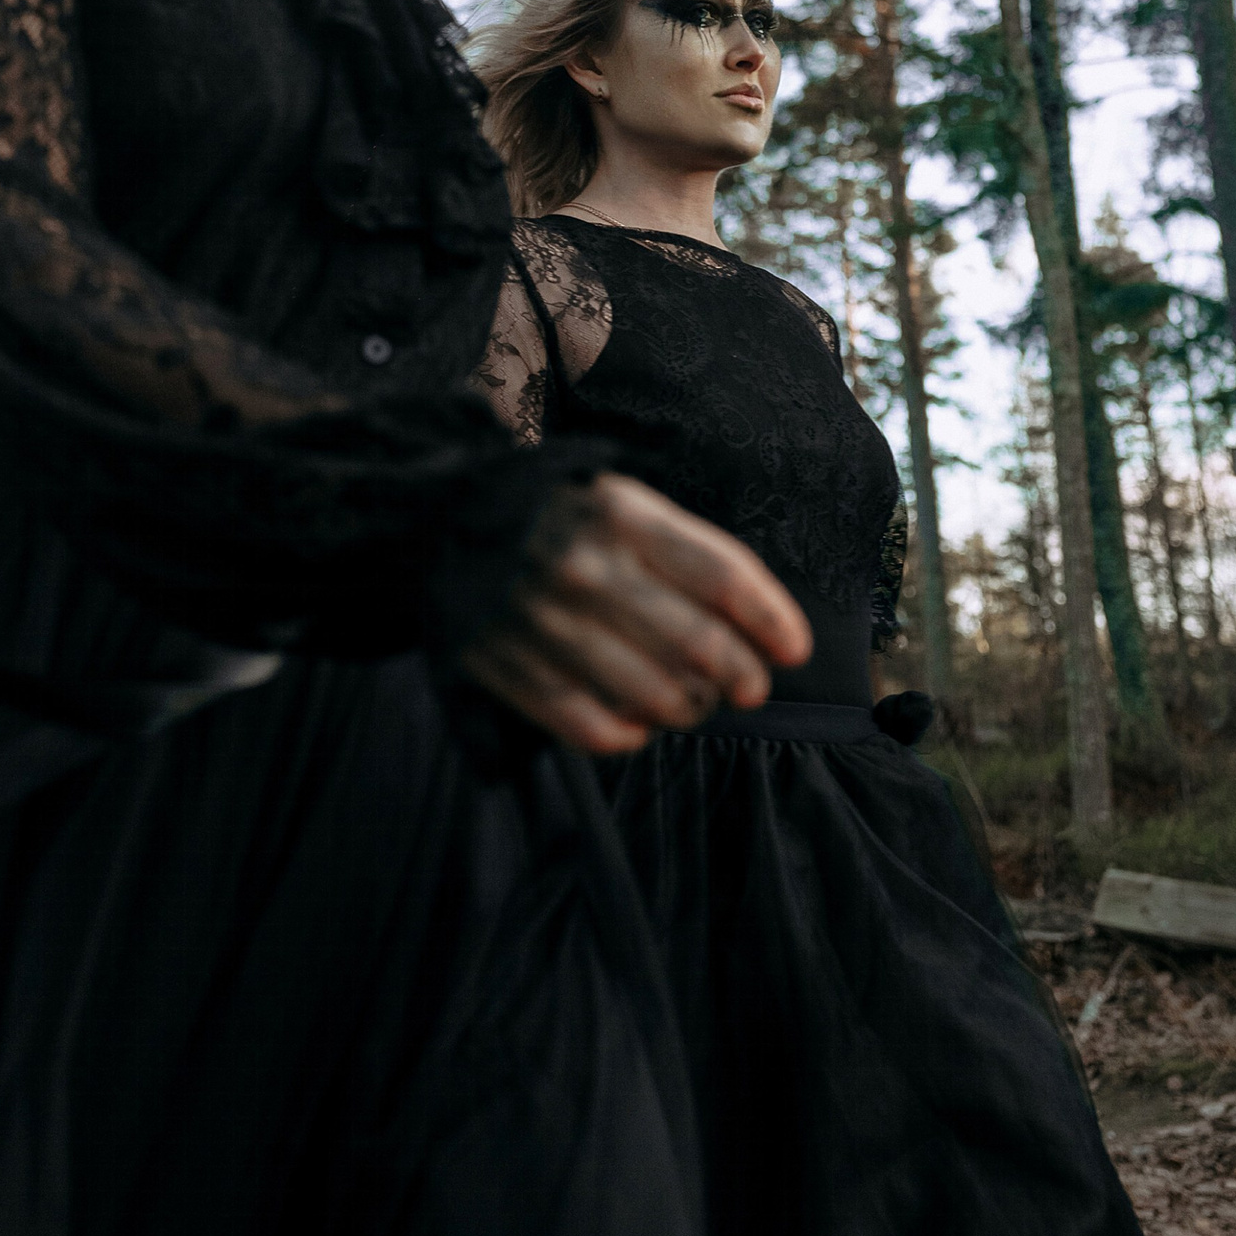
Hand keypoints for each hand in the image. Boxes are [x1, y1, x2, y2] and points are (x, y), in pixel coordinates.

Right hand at [459, 473, 811, 755]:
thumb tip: (763, 628)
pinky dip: (630, 735)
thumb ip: (687, 551)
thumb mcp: (622, 500)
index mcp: (620, 512)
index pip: (723, 575)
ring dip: (691, 708)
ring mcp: (545, 620)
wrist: (442, 518)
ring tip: (693, 701)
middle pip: (699, 645)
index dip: (772, 620)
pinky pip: (593, 728)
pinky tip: (639, 722)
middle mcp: (585, 565)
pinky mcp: (510, 666)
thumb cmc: (560, 515)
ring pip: (655, 695)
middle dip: (742, 677)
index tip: (793, 649)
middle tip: (749, 685)